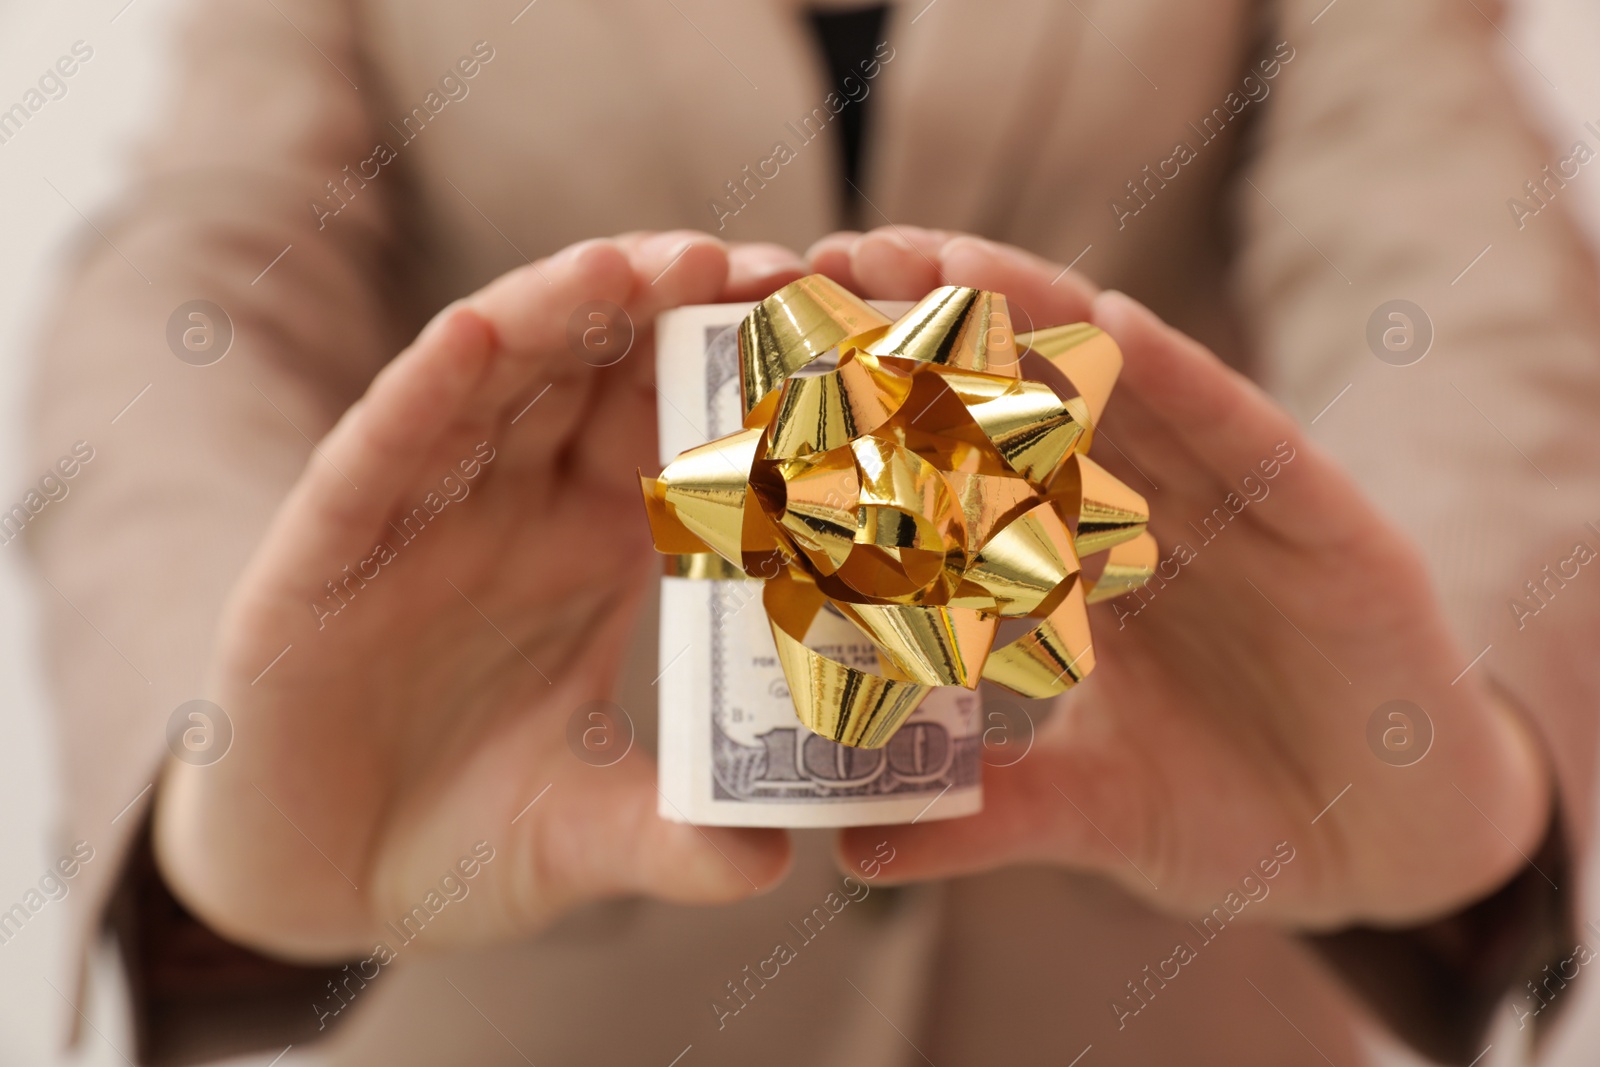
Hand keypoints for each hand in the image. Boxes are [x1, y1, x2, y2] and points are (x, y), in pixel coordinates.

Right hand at [154, 233, 807, 958]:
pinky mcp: (318, 555)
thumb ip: (672, 841)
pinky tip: (475, 339)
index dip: (740, 370)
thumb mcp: (583, 836)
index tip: (826, 331)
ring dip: (556, 317)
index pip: (670, 423)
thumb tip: (776, 862)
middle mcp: (509, 509)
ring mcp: (414, 520)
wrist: (317, 882)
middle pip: (591, 373)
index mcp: (587, 543)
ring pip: (488, 385)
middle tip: (760, 264)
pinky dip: (423, 396)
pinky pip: (375, 458)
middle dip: (667, 307)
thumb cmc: (460, 835)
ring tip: (632, 266)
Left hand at [816, 227, 1549, 928]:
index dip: (888, 409)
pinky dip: (1187, 380)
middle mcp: (1153, 506)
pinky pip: (1250, 433)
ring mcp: (1237, 503)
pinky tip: (1118, 323)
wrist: (1388, 846)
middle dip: (938, 321)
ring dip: (1041, 315)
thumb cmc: (1236, 807)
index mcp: (1087, 559)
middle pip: (1036, 390)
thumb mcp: (1096, 810)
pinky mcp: (1326, 521)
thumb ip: (989, 816)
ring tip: (943, 263)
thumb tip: (854, 852)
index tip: (789, 361)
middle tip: (839, 258)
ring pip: (1132, 384)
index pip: (977, 461)